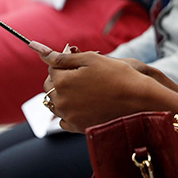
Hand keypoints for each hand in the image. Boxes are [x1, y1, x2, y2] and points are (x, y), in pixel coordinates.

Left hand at [32, 45, 177, 132]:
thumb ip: (63, 57)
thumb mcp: (91, 59)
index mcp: (62, 82)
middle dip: (61, 79)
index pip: (51, 69)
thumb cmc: (117, 75)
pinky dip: (69, 112)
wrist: (139, 100)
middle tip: (83, 75)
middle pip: (50, 87)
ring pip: (55, 104)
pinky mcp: (78, 127)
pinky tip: (84, 105)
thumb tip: (38, 50)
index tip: (80, 62)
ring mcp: (69, 116)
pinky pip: (64, 120)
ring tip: (84, 89)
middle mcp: (61, 101)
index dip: (65, 63)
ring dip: (63, 95)